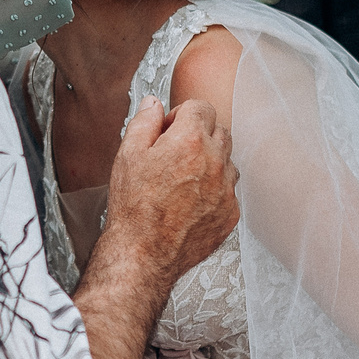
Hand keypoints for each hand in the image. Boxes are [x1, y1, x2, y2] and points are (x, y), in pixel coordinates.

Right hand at [98, 97, 238, 290]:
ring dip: (210, 163)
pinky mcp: (230, 214)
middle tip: (175, 153)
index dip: (182, 115)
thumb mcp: (128, 155)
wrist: (143, 253)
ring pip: (227, 162)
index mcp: (190, 141)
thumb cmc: (133, 208)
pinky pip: (229, 192)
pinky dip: (215, 191)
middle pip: (219, 131)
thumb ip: (144, 122)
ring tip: (183, 180)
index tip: (171, 128)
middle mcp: (215, 162)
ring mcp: (226, 189)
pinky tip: (190, 202)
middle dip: (199, 136)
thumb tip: (153, 104)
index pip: (201, 107)